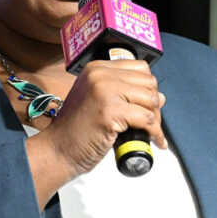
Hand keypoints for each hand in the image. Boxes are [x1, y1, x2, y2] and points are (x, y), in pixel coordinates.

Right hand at [25, 59, 165, 207]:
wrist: (57, 150)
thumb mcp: (95, 99)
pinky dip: (155, 133)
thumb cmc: (76, 130)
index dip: (148, 88)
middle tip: (150, 123)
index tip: (147, 105)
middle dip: (154, 104)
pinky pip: (148, 120)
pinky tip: (154, 142)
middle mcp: (100, 75)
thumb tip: (159, 96)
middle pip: (148, 82)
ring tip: (150, 132)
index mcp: (97, 69)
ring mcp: (105, 92)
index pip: (139, 67)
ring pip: (151, 99)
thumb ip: (121, 92)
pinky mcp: (111, 112)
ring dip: (156, 119)